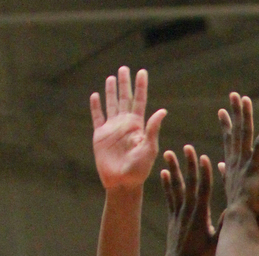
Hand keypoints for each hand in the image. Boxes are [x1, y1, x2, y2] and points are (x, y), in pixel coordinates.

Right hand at [90, 66, 166, 189]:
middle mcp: (125, 124)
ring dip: (111, 91)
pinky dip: (95, 107)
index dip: (140, 86)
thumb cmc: (139, 170)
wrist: (122, 183)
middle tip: (124, 68)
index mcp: (137, 126)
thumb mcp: (149, 149)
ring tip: (111, 77)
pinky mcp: (100, 136)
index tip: (142, 72)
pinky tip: (95, 96)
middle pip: (124, 98)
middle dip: (125, 83)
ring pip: (111, 104)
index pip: (139, 101)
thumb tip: (163, 111)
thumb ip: (153, 130)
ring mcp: (112, 129)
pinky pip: (97, 117)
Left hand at [161, 145, 217, 255]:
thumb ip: (224, 227)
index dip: (203, 173)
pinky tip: (164, 172)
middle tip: (187, 147)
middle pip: (189, 183)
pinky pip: (169, 196)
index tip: (203, 157)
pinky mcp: (173, 216)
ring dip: (173, 169)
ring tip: (169, 153)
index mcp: (201, 215)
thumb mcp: (217, 243)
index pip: (203, 190)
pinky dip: (167, 184)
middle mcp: (188, 210)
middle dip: (188, 164)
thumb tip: (234, 211)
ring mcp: (179, 212)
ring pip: (176, 187)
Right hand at [218, 93, 258, 218]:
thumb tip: (219, 167)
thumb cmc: (236, 213)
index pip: (228, 142)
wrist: (239, 222)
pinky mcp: (256, 170)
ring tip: (245, 98)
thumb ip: (226, 175)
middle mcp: (237, 162)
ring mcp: (246, 164)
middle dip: (235, 113)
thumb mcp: (230, 189)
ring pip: (246, 135)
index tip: (222, 111)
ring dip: (246, 116)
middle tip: (234, 95)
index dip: (226, 126)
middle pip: (236, 133)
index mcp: (232, 168)